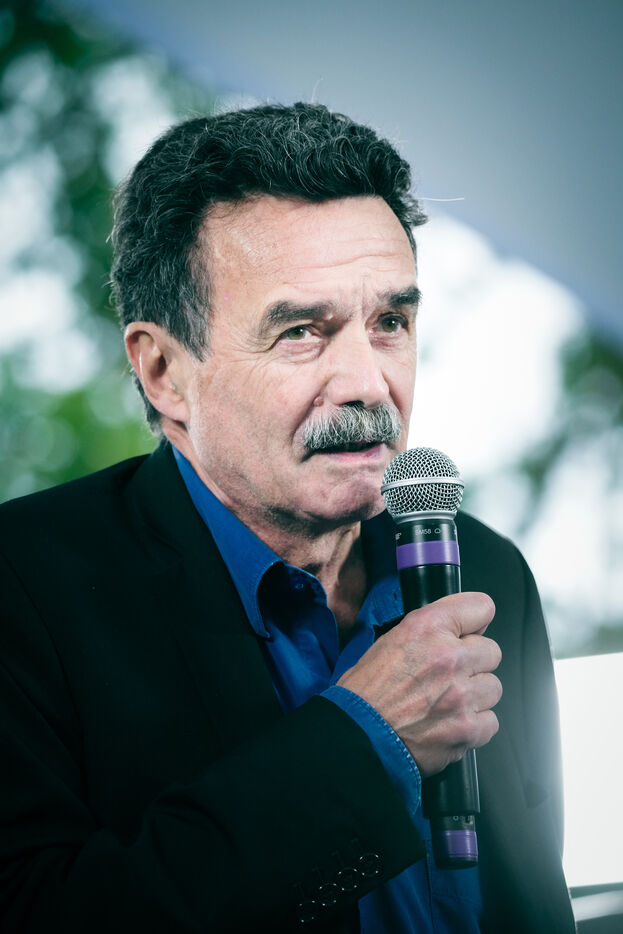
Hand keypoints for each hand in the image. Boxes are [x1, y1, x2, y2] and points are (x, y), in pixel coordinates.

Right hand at [337, 592, 501, 776]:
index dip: (474, 621)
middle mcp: (450, 657)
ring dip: (475, 695)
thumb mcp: (392, 640)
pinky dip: (474, 725)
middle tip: (448, 675)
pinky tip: (449, 723)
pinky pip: (490, 721)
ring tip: (446, 702)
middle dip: (473, 662)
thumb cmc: (365, 691)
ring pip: (493, 687)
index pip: (482, 607)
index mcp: (428, 627)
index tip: (469, 631)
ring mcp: (462, 696)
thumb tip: (464, 630)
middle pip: (492, 651)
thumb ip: (432, 630)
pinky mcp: (468, 730)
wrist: (356, 735)